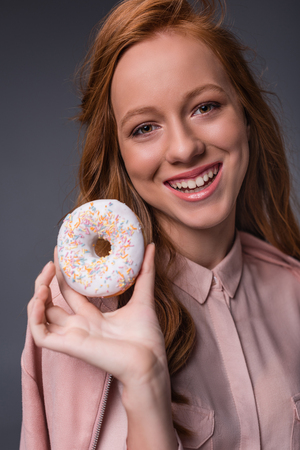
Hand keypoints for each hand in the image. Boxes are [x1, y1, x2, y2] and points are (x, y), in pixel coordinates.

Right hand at [28, 244, 167, 387]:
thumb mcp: (143, 298)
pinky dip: (35, 317)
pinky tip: (40, 299)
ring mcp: (73, 336)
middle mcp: (79, 326)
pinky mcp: (70, 346)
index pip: (71, 293)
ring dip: (37, 296)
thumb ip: (145, 272)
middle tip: (52, 262)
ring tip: (44, 278)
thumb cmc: (147, 338)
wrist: (150, 362)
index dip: (63, 274)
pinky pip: (40, 335)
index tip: (61, 253)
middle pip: (51, 303)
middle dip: (46, 281)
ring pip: (41, 317)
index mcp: (93, 318)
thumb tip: (150, 246)